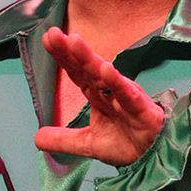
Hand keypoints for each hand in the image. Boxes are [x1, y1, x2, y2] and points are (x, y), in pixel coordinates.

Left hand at [33, 27, 164, 164]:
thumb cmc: (126, 142)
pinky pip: (128, 94)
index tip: (47, 38)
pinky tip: (107, 69)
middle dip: (71, 51)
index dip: (63, 56)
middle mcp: (110, 91)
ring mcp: (126, 97)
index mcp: (97, 95)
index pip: (77, 73)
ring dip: (90, 59)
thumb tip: (35, 138)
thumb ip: (63, 140)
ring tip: (74, 41)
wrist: (155, 157)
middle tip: (54, 33)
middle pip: (87, 68)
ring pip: (106, 76)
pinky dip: (117, 82)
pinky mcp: (141, 109)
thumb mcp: (88, 144)